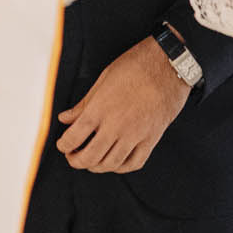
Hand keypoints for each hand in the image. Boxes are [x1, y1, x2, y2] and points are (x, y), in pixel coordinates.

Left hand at [55, 38, 189, 172]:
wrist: (169, 65)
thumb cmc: (136, 66)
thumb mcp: (104, 79)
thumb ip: (84, 103)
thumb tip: (65, 118)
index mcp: (100, 108)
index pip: (74, 138)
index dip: (64, 145)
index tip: (63, 145)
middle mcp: (117, 125)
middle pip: (90, 157)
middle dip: (76, 161)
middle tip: (73, 157)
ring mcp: (135, 134)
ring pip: (111, 164)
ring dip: (96, 167)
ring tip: (91, 161)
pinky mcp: (151, 138)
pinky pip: (134, 163)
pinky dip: (121, 168)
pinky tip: (115, 162)